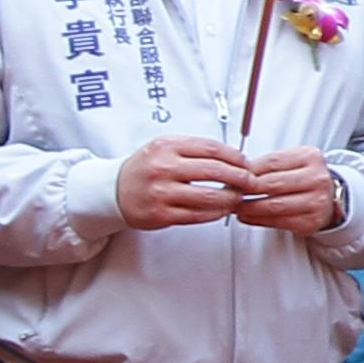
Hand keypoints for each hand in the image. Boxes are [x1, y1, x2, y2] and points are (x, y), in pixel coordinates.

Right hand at [113, 136, 256, 230]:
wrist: (113, 190)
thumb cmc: (144, 168)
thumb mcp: (165, 147)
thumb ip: (194, 149)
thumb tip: (233, 157)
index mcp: (167, 147)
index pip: (212, 149)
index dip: (235, 157)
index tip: (246, 162)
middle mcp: (164, 168)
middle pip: (215, 171)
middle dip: (240, 177)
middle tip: (250, 181)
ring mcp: (162, 193)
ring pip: (210, 197)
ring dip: (231, 198)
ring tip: (238, 197)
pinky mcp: (161, 214)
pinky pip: (198, 215)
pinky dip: (216, 213)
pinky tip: (222, 209)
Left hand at [229, 147, 343, 234]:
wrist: (329, 197)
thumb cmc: (304, 178)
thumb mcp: (292, 162)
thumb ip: (268, 165)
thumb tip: (237, 172)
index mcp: (310, 157)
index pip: (272, 162)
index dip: (248, 170)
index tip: (232, 175)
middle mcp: (317, 178)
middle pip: (272, 184)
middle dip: (246, 189)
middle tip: (230, 192)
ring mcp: (316, 200)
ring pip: (274, 205)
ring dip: (249, 207)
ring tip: (235, 206)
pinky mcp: (311, 221)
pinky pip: (279, 221)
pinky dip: (258, 220)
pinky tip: (247, 217)